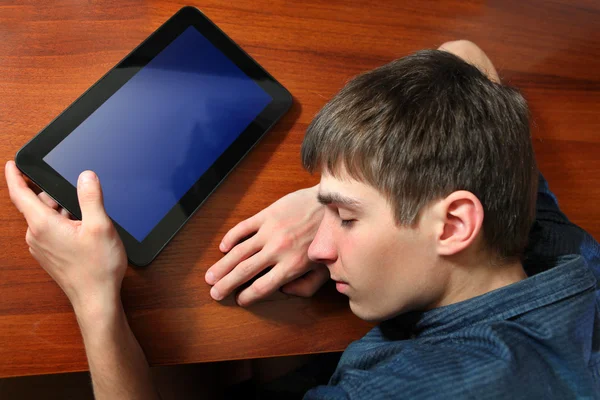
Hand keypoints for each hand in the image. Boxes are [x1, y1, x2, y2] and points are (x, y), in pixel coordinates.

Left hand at [5, 161, 126, 315]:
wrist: (96, 298)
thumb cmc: (97, 267)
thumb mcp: (100, 226)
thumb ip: (90, 197)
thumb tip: (85, 176)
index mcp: (43, 225)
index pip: (21, 194)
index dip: (15, 177)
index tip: (12, 164)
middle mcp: (37, 236)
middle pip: (39, 204)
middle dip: (56, 196)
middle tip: (81, 197)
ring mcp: (41, 247)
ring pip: (47, 218)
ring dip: (64, 212)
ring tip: (89, 220)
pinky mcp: (49, 255)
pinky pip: (51, 231)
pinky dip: (64, 224)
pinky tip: (84, 232)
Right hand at [205, 185, 328, 305]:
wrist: (333, 204)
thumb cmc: (331, 238)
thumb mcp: (326, 270)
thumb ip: (306, 287)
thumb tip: (284, 292)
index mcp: (292, 266)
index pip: (263, 287)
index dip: (248, 296)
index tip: (239, 300)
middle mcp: (278, 250)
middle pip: (245, 272)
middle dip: (227, 285)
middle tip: (214, 293)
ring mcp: (270, 231)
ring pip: (239, 252)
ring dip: (222, 266)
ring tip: (210, 276)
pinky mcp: (267, 215)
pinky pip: (243, 228)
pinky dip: (231, 238)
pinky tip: (223, 248)